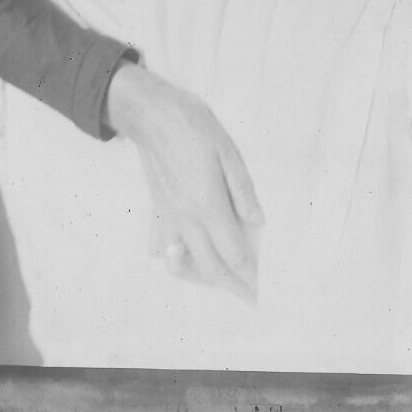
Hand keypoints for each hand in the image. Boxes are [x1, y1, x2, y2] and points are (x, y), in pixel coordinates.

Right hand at [105, 60, 263, 297]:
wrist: (151, 115)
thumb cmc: (193, 127)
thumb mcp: (228, 151)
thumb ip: (243, 190)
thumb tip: (257, 221)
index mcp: (207, 205)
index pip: (232, 251)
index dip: (249, 270)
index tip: (260, 285)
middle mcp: (185, 219)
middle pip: (208, 265)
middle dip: (230, 285)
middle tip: (246, 296)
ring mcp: (167, 218)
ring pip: (182, 262)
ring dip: (201, 277)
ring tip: (219, 279)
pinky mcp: (155, 210)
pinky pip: (161, 246)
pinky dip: (174, 258)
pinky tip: (185, 253)